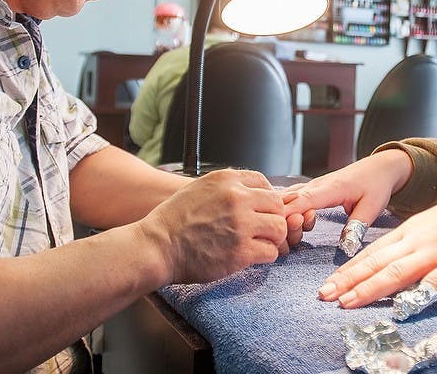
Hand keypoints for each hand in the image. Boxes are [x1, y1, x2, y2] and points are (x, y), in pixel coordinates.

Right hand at [139, 168, 287, 282]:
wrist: (157, 247)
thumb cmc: (174, 221)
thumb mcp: (200, 189)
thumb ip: (227, 189)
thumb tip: (252, 194)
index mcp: (226, 180)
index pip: (264, 183)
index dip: (266, 199)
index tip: (260, 211)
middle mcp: (237, 198)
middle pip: (277, 205)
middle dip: (273, 218)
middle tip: (264, 230)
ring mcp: (240, 225)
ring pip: (279, 228)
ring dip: (273, 238)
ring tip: (260, 243)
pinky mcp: (241, 252)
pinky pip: (271, 252)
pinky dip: (265, 255)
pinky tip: (253, 256)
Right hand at [281, 149, 414, 245]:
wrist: (379, 167)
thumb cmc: (376, 184)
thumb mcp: (373, 206)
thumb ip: (357, 227)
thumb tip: (345, 248)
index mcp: (330, 188)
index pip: (301, 200)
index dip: (286, 214)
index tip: (276, 229)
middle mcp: (315, 185)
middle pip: (286, 201)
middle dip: (282, 221)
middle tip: (295, 238)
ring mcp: (310, 186)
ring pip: (285, 199)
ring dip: (282, 217)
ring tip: (296, 233)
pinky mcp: (309, 190)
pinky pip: (289, 199)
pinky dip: (283, 210)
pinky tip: (286, 224)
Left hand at [316, 172, 436, 309]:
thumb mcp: (429, 226)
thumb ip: (409, 247)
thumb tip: (385, 268)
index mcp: (408, 232)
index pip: (370, 253)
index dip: (347, 270)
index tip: (326, 285)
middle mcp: (416, 240)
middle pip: (376, 262)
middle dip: (348, 281)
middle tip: (324, 296)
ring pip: (397, 272)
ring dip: (370, 289)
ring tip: (348, 302)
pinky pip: (436, 282)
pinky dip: (418, 295)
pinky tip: (402, 307)